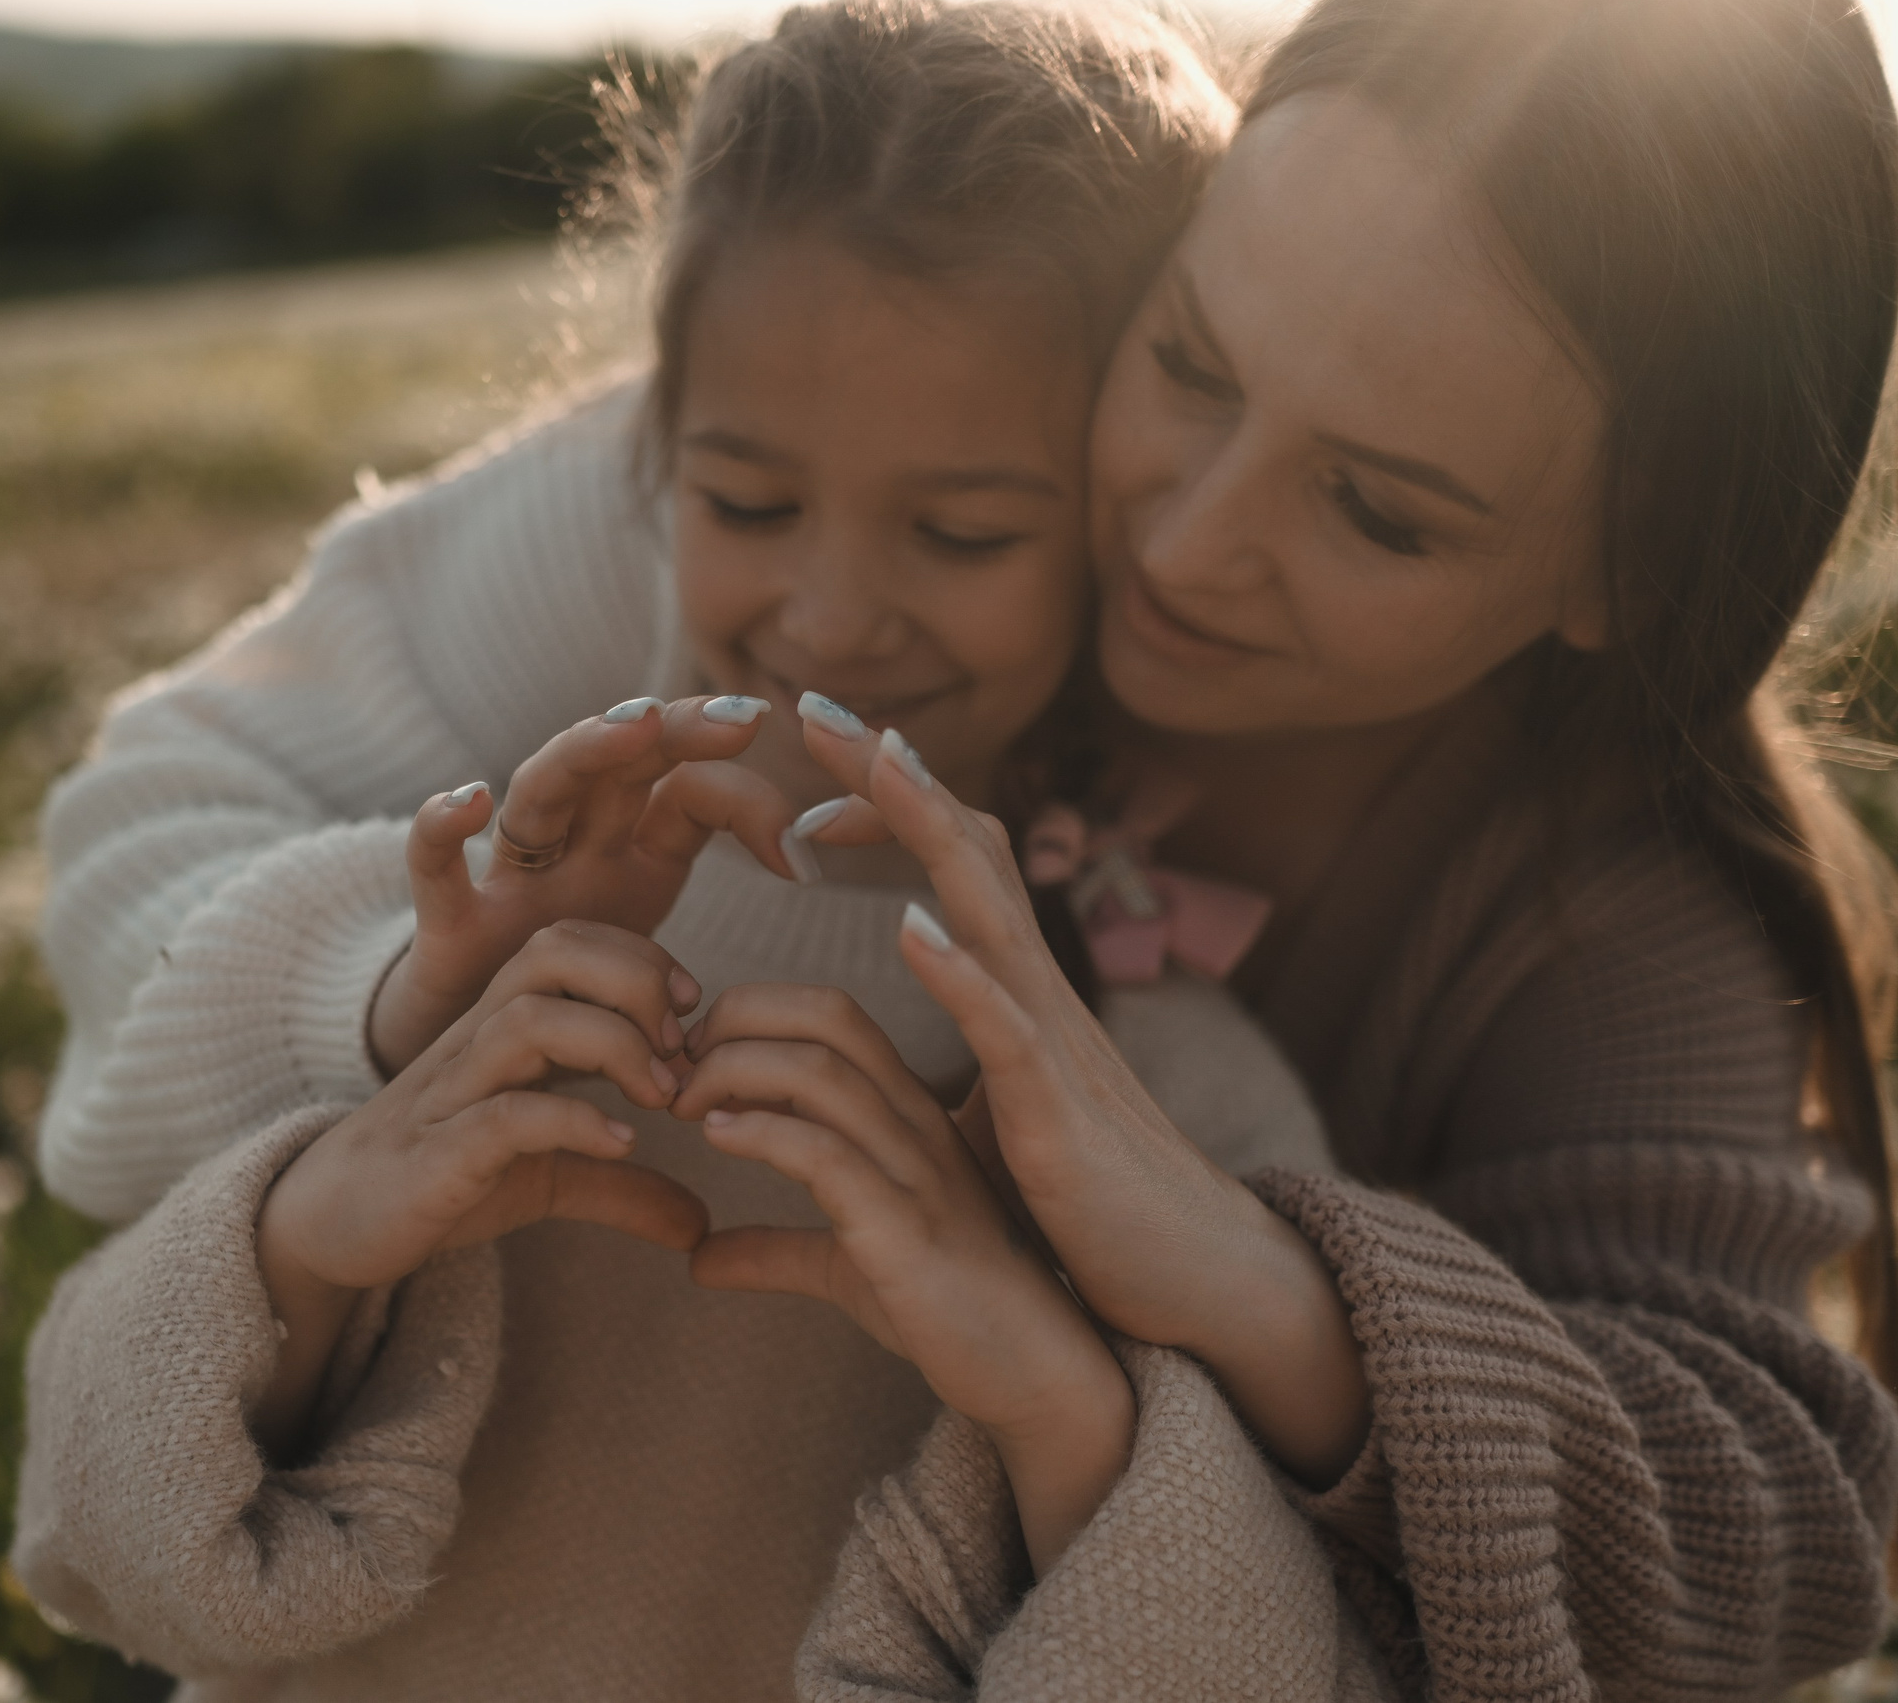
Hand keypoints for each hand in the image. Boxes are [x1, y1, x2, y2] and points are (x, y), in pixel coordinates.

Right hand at [254, 920, 710, 1455]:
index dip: (640, 958)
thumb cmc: (442, 1177)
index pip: (571, 942)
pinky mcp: (435, 1155)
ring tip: (662, 1096)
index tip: (690, 1014)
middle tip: (683, 1046)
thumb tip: (703, 1224)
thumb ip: (623, 1187)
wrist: (332, 1223)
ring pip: (530, 1020)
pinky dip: (575, 1123)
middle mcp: (477, 1040)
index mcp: (503, 1024)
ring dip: (614, 1045)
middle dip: (633, 981)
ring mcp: (453, 1092)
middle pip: (552, 954)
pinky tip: (623, 1147)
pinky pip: (505, 1116)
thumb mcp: (546, 1176)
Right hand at [370, 695, 807, 1074]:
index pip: (693, 800)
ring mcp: (508, 889)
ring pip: (542, 793)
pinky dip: (441, 831)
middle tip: (743, 718)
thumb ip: (686, 1027)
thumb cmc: (554, 1061)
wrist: (452, 1108)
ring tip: (636, 726)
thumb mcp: (643, 1028)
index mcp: (628, 870)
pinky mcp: (447, 935)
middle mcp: (572, 862)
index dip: (753, 809)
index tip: (806, 863)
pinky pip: (435, 871)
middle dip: (681, 731)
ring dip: (587, 751)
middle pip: (624, 766)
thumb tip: (742, 1092)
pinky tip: (471, 801)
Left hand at [674, 977, 1134, 1573]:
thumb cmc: (943, 1308)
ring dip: (733, 1071)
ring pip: (821, 1072)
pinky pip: (827, 1154)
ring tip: (682, 1103)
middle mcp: (917, 1123)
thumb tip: (697, 1258)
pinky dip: (761, 1133)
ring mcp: (916, 1171)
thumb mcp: (843, 1265)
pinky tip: (718, 1139)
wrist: (1032, 1373)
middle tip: (675, 1068)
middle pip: (825, 1016)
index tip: (692, 1059)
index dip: (752, 1012)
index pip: (830, 1013)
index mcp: (908, 1113)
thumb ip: (774, 1249)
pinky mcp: (905, 1230)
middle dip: (736, 1018)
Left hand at [793, 703, 1369, 1486]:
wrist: (1188, 1286)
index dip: (881, 804)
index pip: (946, 863)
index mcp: (1014, 993)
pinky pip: (1009, 1029)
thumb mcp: (972, 1136)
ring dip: (925, 832)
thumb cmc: (1075, 1215)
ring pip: (988, 908)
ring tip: (869, 761)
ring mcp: (1053, 1046)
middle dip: (887, 773)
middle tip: (805, 703)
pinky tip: (910, 928)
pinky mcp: (1057, 1117)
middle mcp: (1037, 994)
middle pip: (962, 848)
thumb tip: (823, 1096)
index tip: (802, 761)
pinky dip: (962, 973)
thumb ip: (905, 1096)